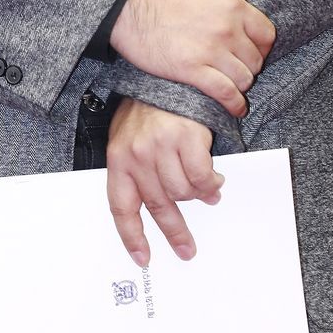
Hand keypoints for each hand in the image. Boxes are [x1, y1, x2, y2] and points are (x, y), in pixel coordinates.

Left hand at [106, 97, 222, 266]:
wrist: (166, 75)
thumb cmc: (147, 108)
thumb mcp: (128, 136)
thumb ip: (137, 169)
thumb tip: (159, 205)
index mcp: (118, 159)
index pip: (122, 207)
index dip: (132, 236)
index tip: (143, 257)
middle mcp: (137, 156)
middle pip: (157, 206)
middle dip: (174, 232)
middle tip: (186, 249)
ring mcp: (161, 148)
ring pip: (182, 192)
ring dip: (197, 198)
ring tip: (207, 196)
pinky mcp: (186, 139)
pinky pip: (201, 177)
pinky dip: (210, 184)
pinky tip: (214, 181)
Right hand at [110, 0, 276, 116]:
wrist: (128, 5)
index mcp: (233, 6)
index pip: (267, 35)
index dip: (262, 45)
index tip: (253, 49)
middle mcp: (227, 30)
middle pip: (256, 60)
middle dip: (249, 65)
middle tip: (238, 67)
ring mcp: (210, 52)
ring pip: (243, 79)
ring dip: (240, 84)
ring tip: (231, 83)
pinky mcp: (192, 71)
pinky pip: (225, 93)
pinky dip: (234, 104)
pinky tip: (234, 108)